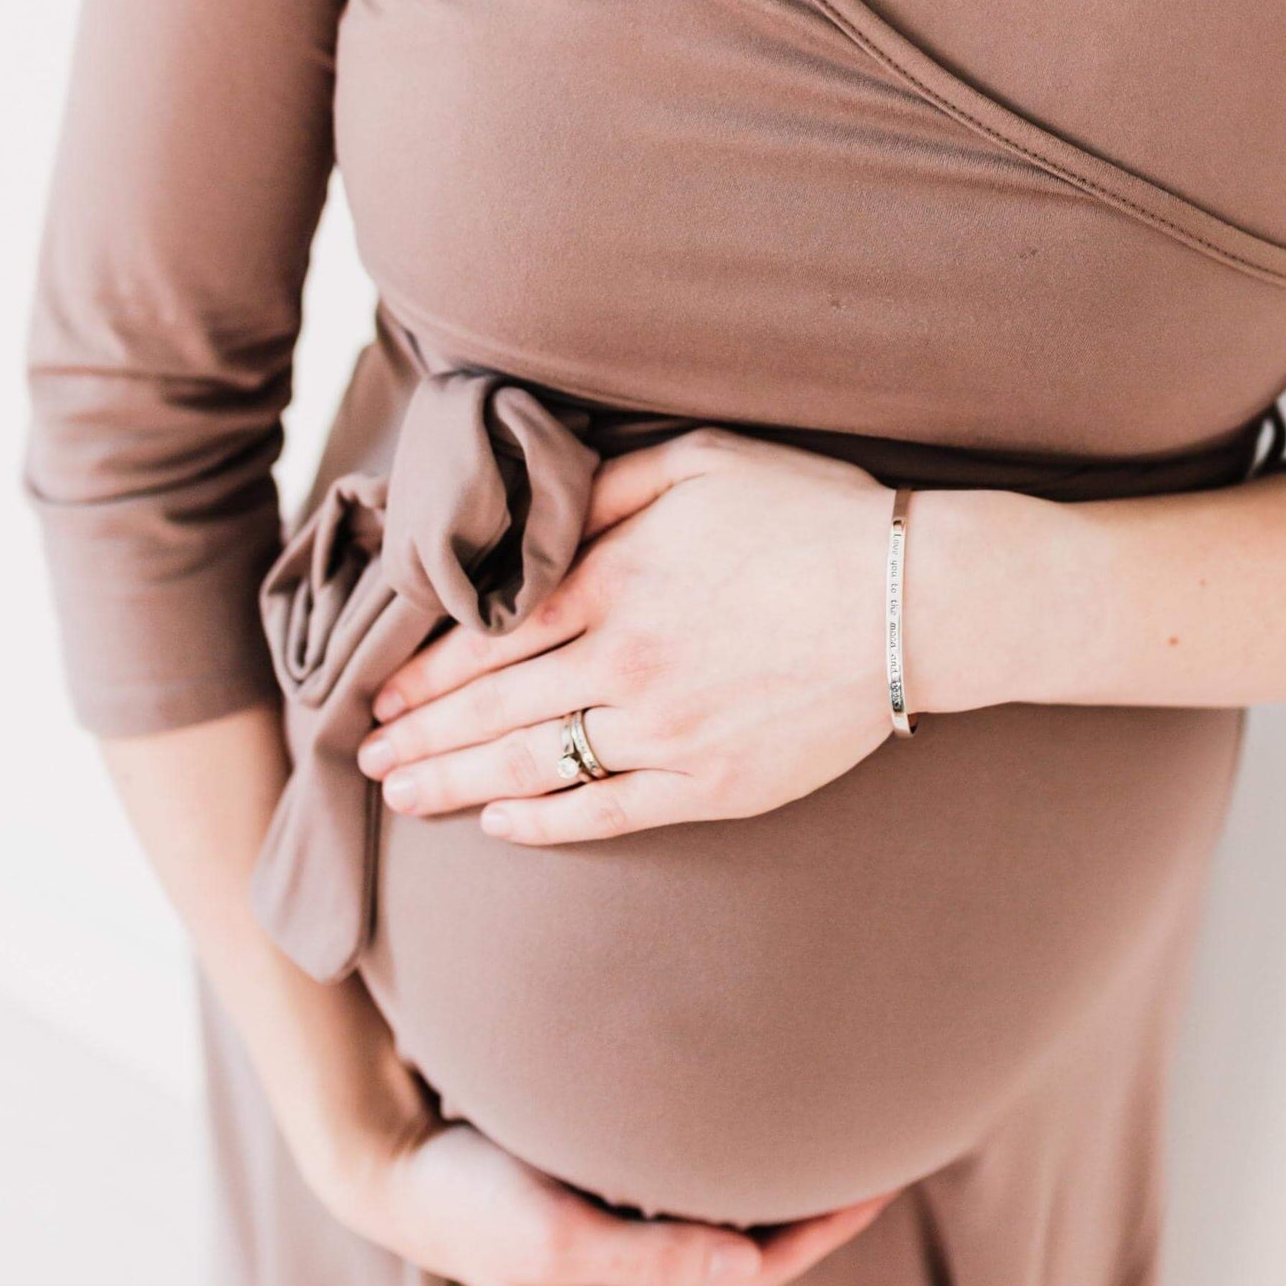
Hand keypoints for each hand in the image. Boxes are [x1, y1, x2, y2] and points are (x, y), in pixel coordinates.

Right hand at [299, 979, 894, 1285]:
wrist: (400, 1172)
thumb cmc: (473, 1202)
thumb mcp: (554, 1238)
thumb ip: (645, 1258)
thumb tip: (741, 1267)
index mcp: (639, 1285)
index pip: (761, 1264)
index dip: (825, 1227)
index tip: (881, 1175)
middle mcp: (643, 1266)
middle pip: (759, 1243)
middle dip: (820, 1205)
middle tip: (879, 1145)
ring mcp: (626, 1232)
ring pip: (731, 1215)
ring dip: (783, 1184)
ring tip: (830, 1131)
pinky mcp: (605, 1194)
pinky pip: (694, 1186)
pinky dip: (736, 1165)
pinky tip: (751, 1124)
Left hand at [357, 427, 896, 843]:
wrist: (916, 600)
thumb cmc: (813, 518)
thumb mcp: (703, 462)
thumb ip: (606, 484)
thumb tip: (533, 511)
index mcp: (614, 586)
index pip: (487, 642)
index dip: (424, 676)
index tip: (380, 697)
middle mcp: (624, 668)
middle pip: (494, 712)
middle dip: (421, 739)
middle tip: (368, 759)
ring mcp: (666, 737)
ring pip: (536, 767)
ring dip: (459, 785)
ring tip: (406, 799)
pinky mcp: (713, 788)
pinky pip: (610, 813)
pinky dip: (549, 823)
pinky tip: (505, 824)